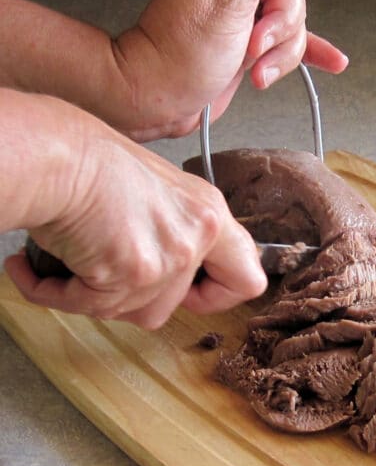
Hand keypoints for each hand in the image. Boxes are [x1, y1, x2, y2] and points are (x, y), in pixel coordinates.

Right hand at [4, 125, 266, 329]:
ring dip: (99, 295)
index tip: (192, 292)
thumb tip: (168, 272)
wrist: (55, 153)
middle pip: (175, 305)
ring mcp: (169, 258)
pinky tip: (37, 272)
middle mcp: (197, 238)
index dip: (217, 296)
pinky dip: (57, 294)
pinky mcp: (133, 273)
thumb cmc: (92, 161)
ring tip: (71, 262)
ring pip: (136, 312)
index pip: (248, 280)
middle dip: (137, 298)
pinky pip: (92, 307)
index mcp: (209, 216)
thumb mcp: (158, 194)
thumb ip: (177, 233)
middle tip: (110, 273)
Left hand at [115, 0, 347, 139]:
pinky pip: (294, 44)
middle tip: (251, 49)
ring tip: (252, 71)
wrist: (164, 97)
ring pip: (295, 30)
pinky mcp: (255, 42)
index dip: (283, 4)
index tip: (260, 26)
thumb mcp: (227, 1)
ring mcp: (250, 16)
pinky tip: (332, 61)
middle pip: (295, 1)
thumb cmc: (180, 56)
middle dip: (279, 35)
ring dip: (279, 59)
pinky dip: (314, 54)